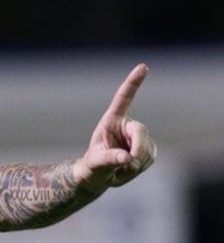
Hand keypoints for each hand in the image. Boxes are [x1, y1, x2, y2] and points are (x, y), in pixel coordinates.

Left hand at [73, 64, 156, 190]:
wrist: (99, 175)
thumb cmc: (93, 165)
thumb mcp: (96, 162)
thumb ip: (109, 158)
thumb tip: (127, 158)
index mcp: (112, 120)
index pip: (124, 99)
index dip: (133, 83)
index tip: (143, 66)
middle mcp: (127, 125)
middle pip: (141, 132)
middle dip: (137, 150)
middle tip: (128, 163)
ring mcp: (139, 137)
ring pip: (147, 150)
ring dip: (134, 164)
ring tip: (118, 169)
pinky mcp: (148, 149)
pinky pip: (149, 158)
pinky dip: (138, 168)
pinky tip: (126, 170)